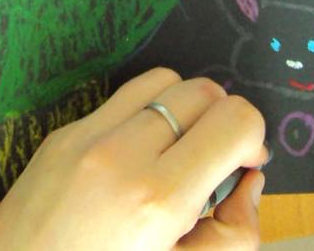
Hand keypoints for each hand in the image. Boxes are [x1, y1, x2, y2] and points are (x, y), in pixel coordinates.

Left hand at [0, 67, 267, 250]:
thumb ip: (235, 234)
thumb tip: (250, 179)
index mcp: (156, 199)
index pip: (235, 119)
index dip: (253, 139)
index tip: (243, 166)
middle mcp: (119, 155)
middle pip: (202, 90)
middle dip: (222, 120)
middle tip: (214, 163)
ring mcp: (83, 138)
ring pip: (161, 80)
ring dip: (184, 107)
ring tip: (178, 153)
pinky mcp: (60, 135)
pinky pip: (119, 100)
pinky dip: (143, 117)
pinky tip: (137, 159)